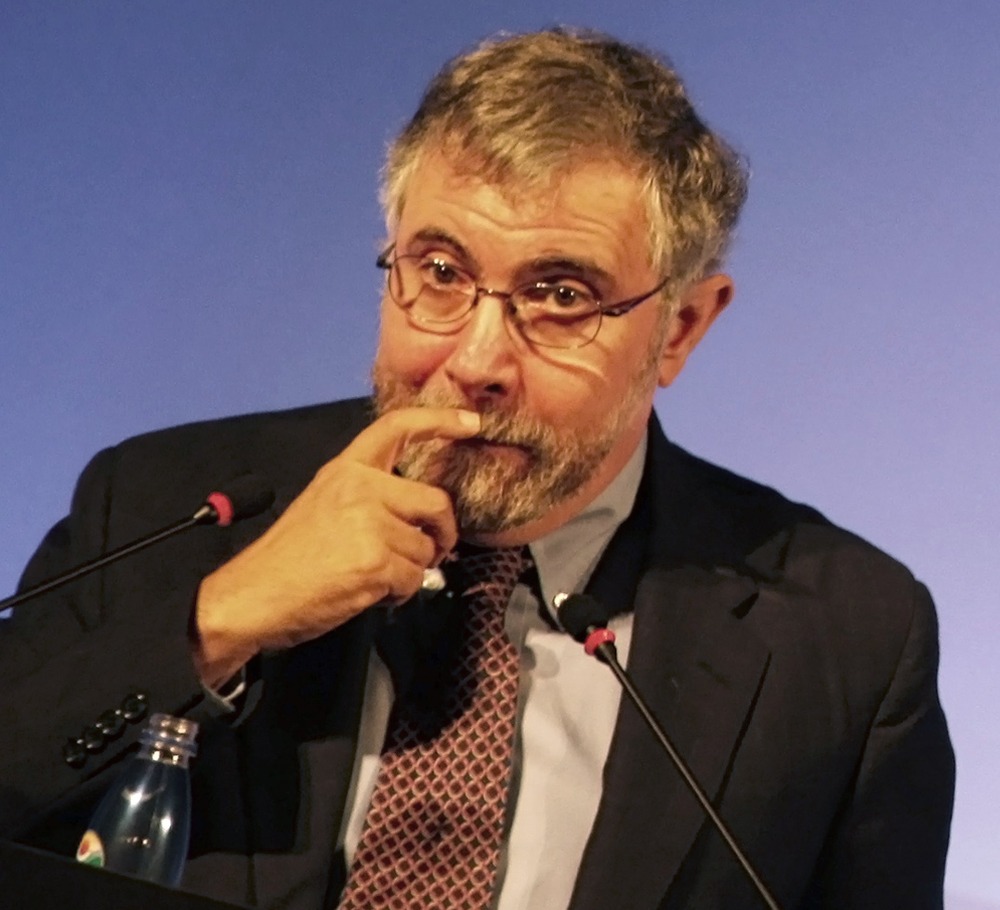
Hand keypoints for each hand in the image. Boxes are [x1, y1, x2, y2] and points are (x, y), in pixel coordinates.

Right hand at [192, 407, 480, 686]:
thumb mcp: (325, 505)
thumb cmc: (288, 559)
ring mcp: (369, 523)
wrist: (252, 595)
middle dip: (443, 533)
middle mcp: (360, 488)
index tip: (471, 421)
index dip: (439, 420)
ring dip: (410, 570)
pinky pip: (414, 579)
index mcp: (346, 469)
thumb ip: (370, 498)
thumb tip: (420, 518)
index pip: (397, 427)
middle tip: (433, 551)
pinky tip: (369, 593)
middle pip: (435, 502)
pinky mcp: (375, 560)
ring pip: (426, 548)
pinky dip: (399, 594)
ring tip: (374, 577)